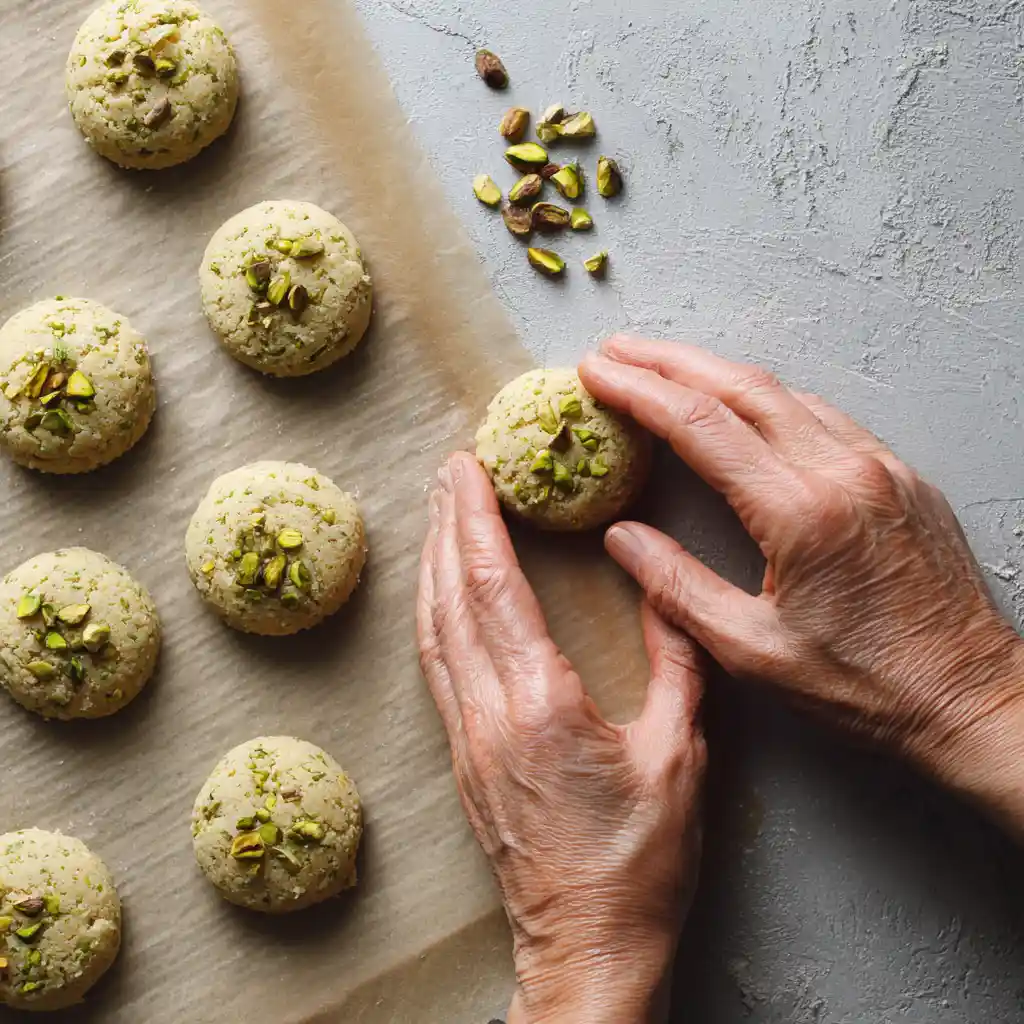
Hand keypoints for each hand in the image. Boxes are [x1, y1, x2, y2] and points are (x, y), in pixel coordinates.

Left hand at [418, 452, 705, 1023]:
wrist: (587, 948)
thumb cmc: (637, 865)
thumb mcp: (679, 759)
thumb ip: (678, 668)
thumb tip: (671, 594)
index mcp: (542, 704)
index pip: (493, 588)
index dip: (474, 520)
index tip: (466, 469)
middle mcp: (489, 714)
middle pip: (450, 598)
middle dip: (445, 524)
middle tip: (447, 469)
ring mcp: (468, 738)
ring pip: (433, 630)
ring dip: (432, 564)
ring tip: (438, 515)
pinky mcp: (465, 759)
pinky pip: (436, 667)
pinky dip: (434, 614)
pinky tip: (441, 596)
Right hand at [579, 337, 1023, 833]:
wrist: (968, 696)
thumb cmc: (865, 686)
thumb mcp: (753, 652)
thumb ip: (678, 588)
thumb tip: (622, 538)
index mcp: (802, 513)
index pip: (701, 426)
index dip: (639, 391)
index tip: (598, 373)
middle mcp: (844, 471)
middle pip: (740, 386)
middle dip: (668, 360)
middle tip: (618, 349)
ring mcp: (880, 465)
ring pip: (783, 392)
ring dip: (716, 373)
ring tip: (664, 369)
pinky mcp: (900, 474)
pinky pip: (821, 415)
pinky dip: (766, 399)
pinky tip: (740, 405)